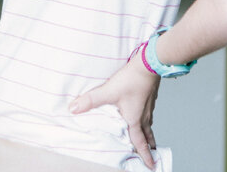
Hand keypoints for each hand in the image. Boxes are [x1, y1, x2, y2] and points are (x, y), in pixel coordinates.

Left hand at [69, 55, 159, 169]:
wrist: (149, 65)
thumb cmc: (131, 80)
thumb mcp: (108, 92)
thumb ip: (90, 101)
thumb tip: (74, 109)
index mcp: (135, 119)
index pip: (140, 142)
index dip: (145, 155)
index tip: (151, 166)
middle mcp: (144, 115)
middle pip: (147, 135)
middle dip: (149, 146)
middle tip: (152, 153)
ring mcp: (148, 106)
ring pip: (149, 123)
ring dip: (148, 132)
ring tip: (147, 136)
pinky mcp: (149, 96)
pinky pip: (148, 112)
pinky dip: (146, 118)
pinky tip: (141, 112)